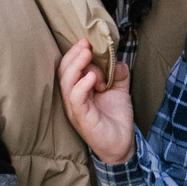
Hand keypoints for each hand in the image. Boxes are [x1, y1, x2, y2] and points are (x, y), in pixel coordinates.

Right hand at [58, 38, 135, 164]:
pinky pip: (76, 98)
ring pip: (67, 82)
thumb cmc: (116, 118)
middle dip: (74, 55)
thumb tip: (117, 61)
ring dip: (77, 66)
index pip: (69, 67)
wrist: (122, 144)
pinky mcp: (81, 117)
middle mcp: (72, 98)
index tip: (87, 41)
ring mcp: (75, 108)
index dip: (75, 53)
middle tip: (85, 44)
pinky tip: (92, 77)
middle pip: (64, 72)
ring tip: (88, 54)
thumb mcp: (119, 90)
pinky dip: (82, 85)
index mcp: (78, 90)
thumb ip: (118, 73)